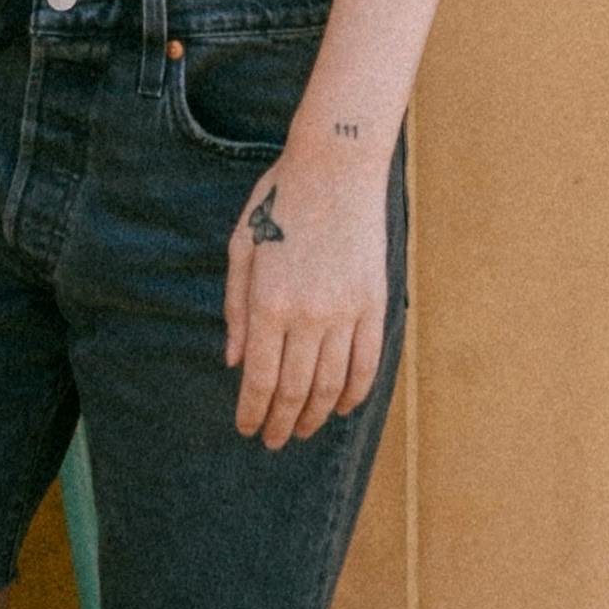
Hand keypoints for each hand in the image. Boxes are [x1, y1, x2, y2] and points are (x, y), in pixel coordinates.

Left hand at [225, 135, 390, 447]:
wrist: (336, 167)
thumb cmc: (280, 202)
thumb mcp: (241, 247)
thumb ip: (236, 309)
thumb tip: (234, 362)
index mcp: (269, 302)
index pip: (259, 378)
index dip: (252, 412)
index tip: (247, 430)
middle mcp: (308, 314)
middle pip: (294, 390)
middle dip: (281, 423)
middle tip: (273, 441)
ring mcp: (346, 311)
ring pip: (331, 383)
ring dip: (315, 414)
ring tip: (303, 429)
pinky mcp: (374, 303)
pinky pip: (367, 361)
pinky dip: (355, 391)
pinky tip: (341, 406)